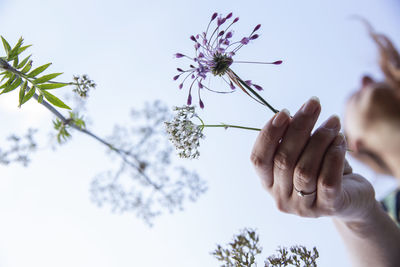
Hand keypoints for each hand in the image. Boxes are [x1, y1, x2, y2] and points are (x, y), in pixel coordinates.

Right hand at [250, 97, 375, 221]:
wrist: (353, 198)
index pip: (258, 159)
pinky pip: (327, 180)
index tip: (284, 112)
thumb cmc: (323, 169)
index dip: (268, 135)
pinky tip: (340, 140)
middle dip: (299, 127)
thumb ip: (293, 140)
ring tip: (333, 121)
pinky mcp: (328, 208)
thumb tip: (291, 116)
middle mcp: (281, 198)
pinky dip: (333, 156)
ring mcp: (303, 207)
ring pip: (304, 169)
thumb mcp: (303, 153)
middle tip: (314, 104)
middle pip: (283, 160)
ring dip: (320, 139)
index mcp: (268, 183)